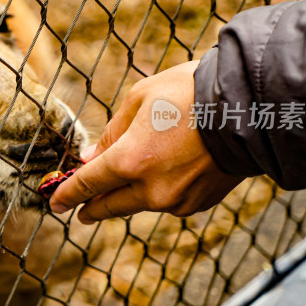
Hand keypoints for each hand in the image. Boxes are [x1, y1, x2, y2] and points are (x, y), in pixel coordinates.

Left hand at [49, 60, 243, 222]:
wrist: (250, 109)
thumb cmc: (189, 94)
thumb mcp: (139, 100)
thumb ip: (111, 135)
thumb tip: (91, 160)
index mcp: (130, 162)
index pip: (88, 185)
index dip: (67, 195)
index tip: (55, 203)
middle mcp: (150, 190)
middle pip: (109, 206)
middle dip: (91, 208)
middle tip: (79, 210)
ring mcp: (176, 201)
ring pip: (139, 203)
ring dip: (127, 195)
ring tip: (123, 183)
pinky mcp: (198, 204)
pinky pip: (167, 201)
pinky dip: (157, 191)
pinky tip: (163, 173)